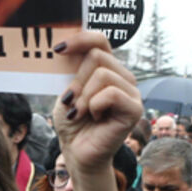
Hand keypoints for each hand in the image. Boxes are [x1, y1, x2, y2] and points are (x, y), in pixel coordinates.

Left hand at [52, 32, 142, 172]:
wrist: (77, 152)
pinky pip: (110, 93)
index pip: (99, 40)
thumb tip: (62, 47)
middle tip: (71, 101)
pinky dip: (94, 105)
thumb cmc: (72, 122)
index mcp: (107, 68)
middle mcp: (122, 76)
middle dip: (77, 79)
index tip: (57, 49)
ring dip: (84, 96)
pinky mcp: (134, 108)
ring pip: (102, 74)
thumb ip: (71, 69)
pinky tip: (95, 116)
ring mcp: (131, 92)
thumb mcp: (67, 90)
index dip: (79, 39)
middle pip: (97, 56)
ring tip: (80, 112)